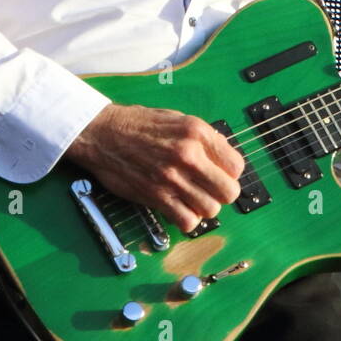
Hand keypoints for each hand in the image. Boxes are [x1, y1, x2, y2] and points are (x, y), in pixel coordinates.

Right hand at [64, 104, 243, 233]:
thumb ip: (204, 139)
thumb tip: (224, 158)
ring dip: (204, 207)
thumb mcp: (178, 119)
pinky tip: (180, 209)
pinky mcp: (156, 196)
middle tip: (210, 190)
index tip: (220, 174)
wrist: (102, 133)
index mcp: (197, 132)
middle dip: (222, 194)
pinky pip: (186, 221)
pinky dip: (187, 220)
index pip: (237, 165)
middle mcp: (188, 154)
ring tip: (193, 198)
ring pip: (211, 210)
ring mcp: (172, 177)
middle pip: (229, 192)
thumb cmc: (138, 125)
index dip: (230, 173)